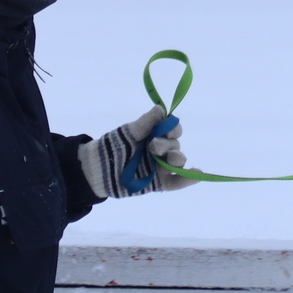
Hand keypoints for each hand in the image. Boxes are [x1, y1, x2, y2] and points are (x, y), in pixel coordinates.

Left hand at [77, 104, 192, 197]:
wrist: (95, 170)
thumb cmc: (110, 147)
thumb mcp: (126, 133)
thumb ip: (145, 123)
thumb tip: (161, 109)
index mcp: (154, 135)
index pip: (172, 129)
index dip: (173, 128)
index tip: (167, 128)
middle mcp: (160, 151)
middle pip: (175, 144)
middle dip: (167, 144)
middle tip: (152, 146)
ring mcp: (160, 167)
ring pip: (178, 162)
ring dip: (178, 158)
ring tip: (170, 157)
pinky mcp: (158, 183)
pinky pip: (176, 182)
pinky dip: (187, 179)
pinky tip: (197, 174)